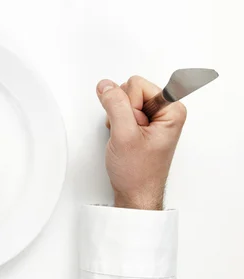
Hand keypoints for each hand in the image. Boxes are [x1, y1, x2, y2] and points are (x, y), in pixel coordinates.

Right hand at [97, 76, 186, 209]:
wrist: (135, 193)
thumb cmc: (138, 172)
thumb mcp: (124, 135)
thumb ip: (115, 105)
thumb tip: (106, 85)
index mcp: (171, 109)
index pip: (136, 84)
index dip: (127, 105)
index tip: (132, 125)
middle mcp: (165, 111)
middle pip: (129, 89)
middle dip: (122, 111)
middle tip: (127, 133)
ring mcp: (153, 117)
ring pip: (123, 100)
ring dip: (117, 118)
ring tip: (125, 138)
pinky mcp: (142, 123)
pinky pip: (121, 110)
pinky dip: (116, 123)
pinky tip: (122, 138)